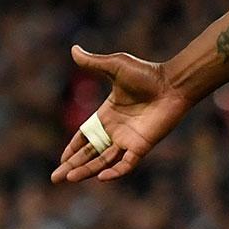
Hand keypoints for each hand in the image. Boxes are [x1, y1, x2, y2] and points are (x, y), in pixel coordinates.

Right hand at [51, 46, 192, 183]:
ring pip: (103, 161)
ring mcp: (128, 140)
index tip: (60, 160)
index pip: (85, 137)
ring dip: (86, 170)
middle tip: (56, 178)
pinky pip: (127, 163)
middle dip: (72, 166)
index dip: (72, 149)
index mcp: (106, 115)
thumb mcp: (115, 66)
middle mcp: (115, 131)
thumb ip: (94, 62)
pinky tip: (100, 178)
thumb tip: (73, 49)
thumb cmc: (147, 74)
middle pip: (90, 153)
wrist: (172, 83)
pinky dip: (115, 171)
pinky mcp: (142, 145)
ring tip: (69, 178)